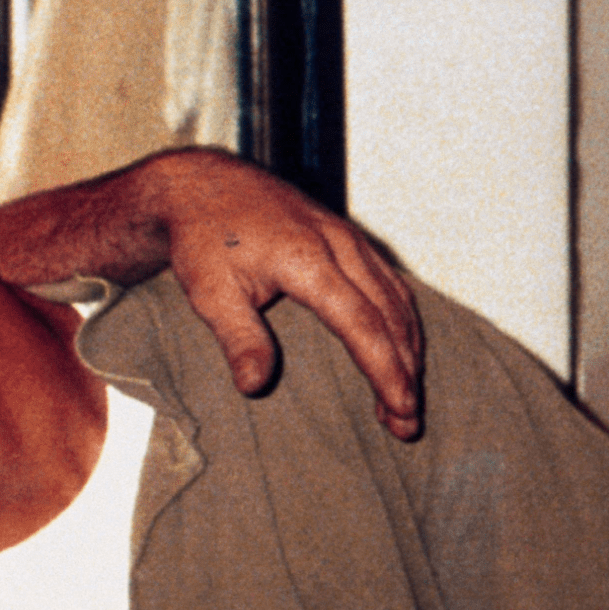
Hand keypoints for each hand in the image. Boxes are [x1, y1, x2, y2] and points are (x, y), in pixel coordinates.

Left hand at [150, 149, 422, 438]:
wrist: (201, 186)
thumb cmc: (202, 239)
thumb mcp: (209, 291)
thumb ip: (238, 338)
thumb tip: (255, 386)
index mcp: (307, 259)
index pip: (362, 323)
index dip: (385, 369)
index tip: (401, 407)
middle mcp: (339, 244)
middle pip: (390, 315)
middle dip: (404, 371)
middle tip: (407, 424)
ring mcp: (347, 238)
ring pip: (397, 298)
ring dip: (407, 349)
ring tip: (403, 400)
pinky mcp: (346, 238)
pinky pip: (388, 282)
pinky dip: (400, 321)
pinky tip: (400, 349)